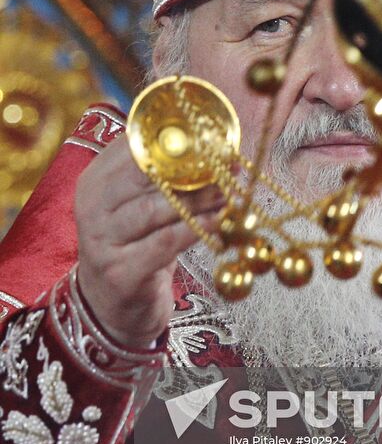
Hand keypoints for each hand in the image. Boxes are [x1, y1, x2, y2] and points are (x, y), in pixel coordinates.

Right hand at [75, 135, 220, 349]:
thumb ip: (170, 176)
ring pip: (155, 209)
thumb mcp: (143, 204)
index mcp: (97, 179)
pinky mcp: (121, 273)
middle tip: (226, 166)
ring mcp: (102, 241)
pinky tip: (219, 222)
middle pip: (145, 175)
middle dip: (191, 168)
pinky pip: (164, 242)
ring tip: (226, 193)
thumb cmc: (136, 244)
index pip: (136, 147)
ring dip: (197, 199)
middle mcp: (93, 206)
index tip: (213, 138)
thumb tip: (223, 152)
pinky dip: (195, 230)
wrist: (111, 305)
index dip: (178, 140)